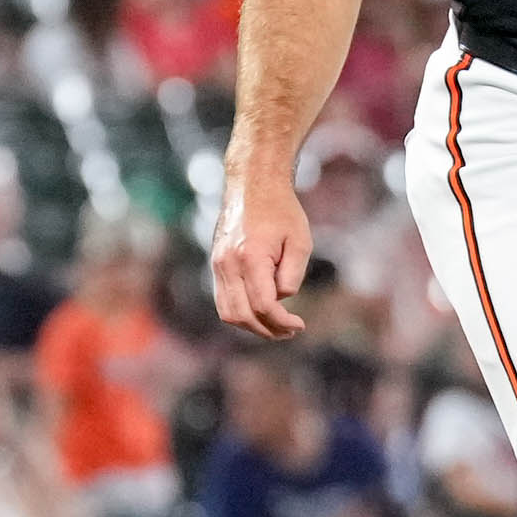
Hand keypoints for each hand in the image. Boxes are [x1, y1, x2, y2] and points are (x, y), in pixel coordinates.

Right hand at [210, 178, 311, 339]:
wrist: (252, 185)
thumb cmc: (282, 211)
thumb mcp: (300, 242)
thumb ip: (292, 276)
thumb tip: (279, 299)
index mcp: (250, 257)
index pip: (264, 305)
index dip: (282, 321)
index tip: (299, 324)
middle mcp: (228, 263)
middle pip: (242, 315)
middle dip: (267, 330)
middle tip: (289, 331)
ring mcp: (218, 264)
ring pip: (228, 312)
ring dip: (251, 325)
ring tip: (274, 326)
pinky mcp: (216, 264)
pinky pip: (223, 300)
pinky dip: (240, 312)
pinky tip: (260, 311)